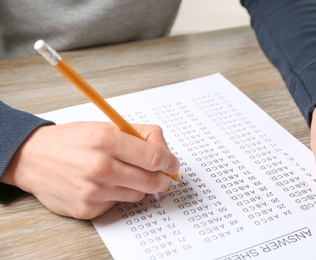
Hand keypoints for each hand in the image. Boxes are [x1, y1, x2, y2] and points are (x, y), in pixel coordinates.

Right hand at [1, 122, 179, 218]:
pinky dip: (118, 194)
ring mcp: (93, 191)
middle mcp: (100, 167)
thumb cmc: (72, 141)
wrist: (33, 158)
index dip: (170, 162)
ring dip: (140, 185)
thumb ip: (139, 135)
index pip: (155, 158)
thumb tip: (165, 153)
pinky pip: (118, 204)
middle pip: (152, 180)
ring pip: (138, 194)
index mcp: (107, 140)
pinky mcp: (87, 209)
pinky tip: (105, 184)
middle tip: (165, 176)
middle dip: (164, 178)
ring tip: (126, 174)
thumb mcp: (105, 126)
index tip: (172, 164)